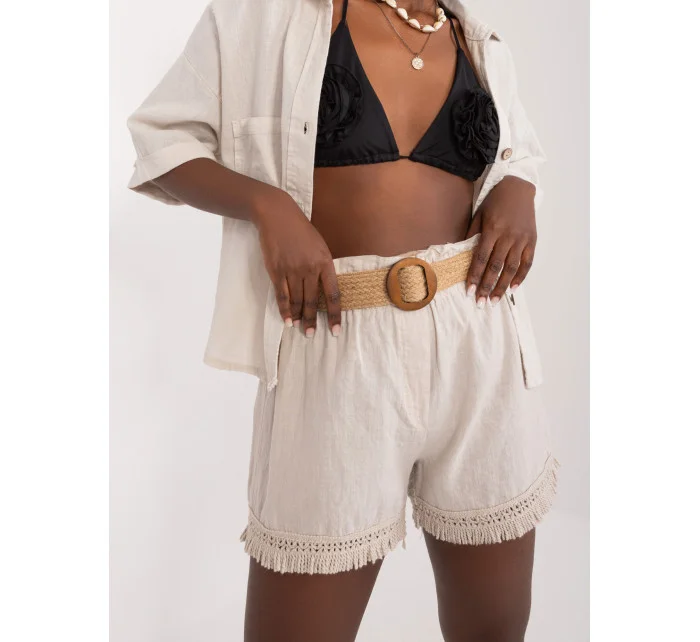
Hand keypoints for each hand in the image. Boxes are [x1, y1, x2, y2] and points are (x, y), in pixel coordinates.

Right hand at [251, 187, 340, 336]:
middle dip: (313, 320)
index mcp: (325, 262)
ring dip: (299, 317)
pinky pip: (281, 295)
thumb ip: (323, 267)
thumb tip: (324, 289)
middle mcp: (310, 268)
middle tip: (312, 335)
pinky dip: (284, 309)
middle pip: (313, 301)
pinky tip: (287, 320)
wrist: (277, 215)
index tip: (335, 330)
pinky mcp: (276, 270)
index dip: (335, 314)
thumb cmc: (301, 230)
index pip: (333, 294)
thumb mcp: (319, 246)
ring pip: (297, 300)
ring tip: (300, 329)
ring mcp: (292, 270)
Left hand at [465, 176, 536, 306]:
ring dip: (503, 286)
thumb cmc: (495, 201)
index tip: (469, 291)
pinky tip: (513, 288)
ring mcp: (522, 239)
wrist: (519, 187)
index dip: (475, 276)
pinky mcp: (532, 240)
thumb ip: (472, 235)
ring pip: (512, 268)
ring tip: (495, 300)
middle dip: (488, 286)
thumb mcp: (479, 214)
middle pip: (496, 267)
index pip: (481, 258)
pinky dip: (521, 276)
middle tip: (481, 303)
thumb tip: (463, 255)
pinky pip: (527, 262)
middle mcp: (508, 236)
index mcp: (492, 230)